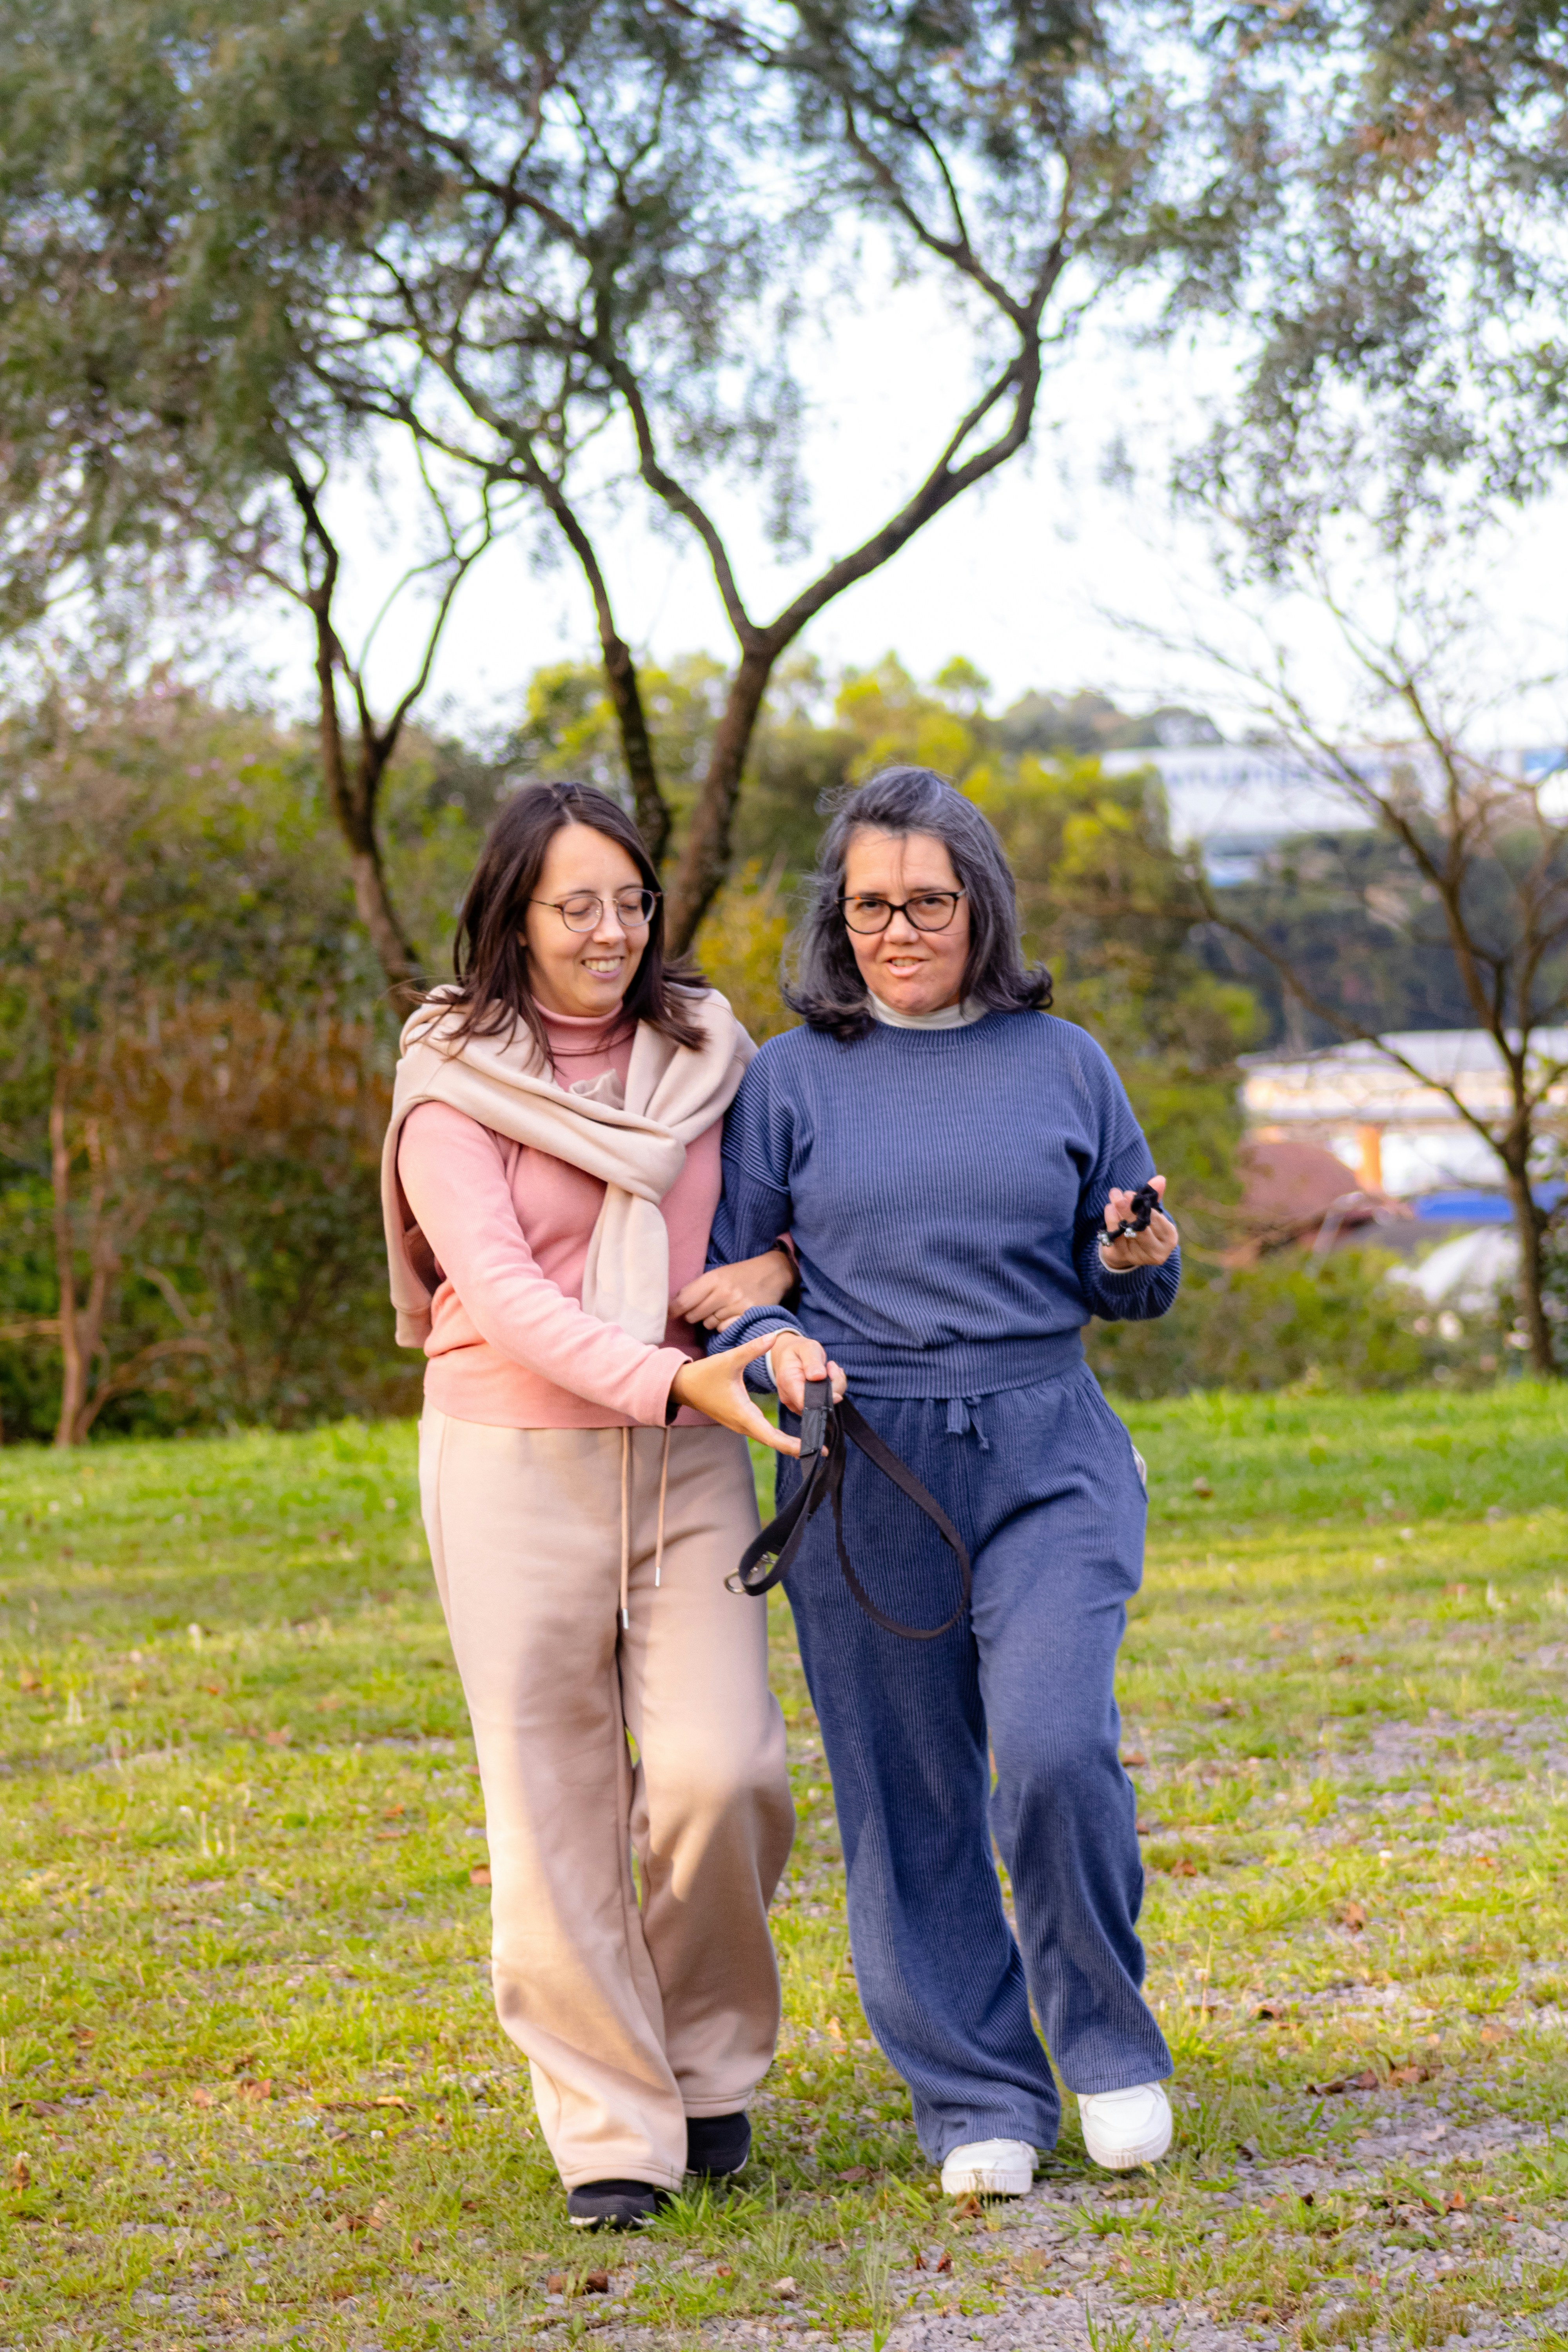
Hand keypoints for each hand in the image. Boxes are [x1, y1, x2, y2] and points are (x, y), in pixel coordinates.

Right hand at [671, 1333, 818, 1457]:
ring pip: (770, 1439)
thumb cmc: (705, 1374)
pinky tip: (795, 1436)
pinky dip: (780, 1437)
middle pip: (775, 1442)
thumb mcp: (729, 1359)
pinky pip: (764, 1434)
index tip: (813, 1448)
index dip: (793, 1444)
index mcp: (744, 1414)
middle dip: (798, 1447)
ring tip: (815, 1443)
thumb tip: (773, 1336)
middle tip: (823, 1450)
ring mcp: (742, 1425)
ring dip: (790, 1443)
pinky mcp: (741, 1421)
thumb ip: (752, 1349)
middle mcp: (744, 1425)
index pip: (772, 1437)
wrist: (684, 1386)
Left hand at [672, 1245, 794, 1331]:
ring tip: (720, 1310)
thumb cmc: (741, 1274)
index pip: (683, 1301)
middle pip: (693, 1315)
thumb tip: (674, 1305)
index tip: (667, 1315)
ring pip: (708, 1324)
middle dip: (693, 1315)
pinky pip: (724, 1330)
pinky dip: (724, 1326)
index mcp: (713, 1278)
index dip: (672, 1310)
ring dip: (709, 1321)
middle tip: (702, 1309)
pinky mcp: (747, 1316)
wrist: (773, 1273)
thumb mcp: (718, 1274)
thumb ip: (697, 1288)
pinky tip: (730, 1316)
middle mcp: (724, 1292)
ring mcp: (736, 1305)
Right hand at [769, 1331, 845, 1420]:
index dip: (824, 1395)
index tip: (834, 1375)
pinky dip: (832, 1390)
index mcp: (787, 1381)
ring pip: (823, 1405)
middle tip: (832, 1366)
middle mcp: (789, 1397)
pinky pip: (823, 1403)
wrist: (788, 1356)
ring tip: (831, 1368)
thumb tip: (819, 1376)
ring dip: (835, 1387)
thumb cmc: (797, 1350)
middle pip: (818, 1404)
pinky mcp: (805, 1405)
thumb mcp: (806, 1347)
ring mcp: (796, 1403)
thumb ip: (812, 1361)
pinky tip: (829, 1376)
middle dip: (833, 1386)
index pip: (805, 1401)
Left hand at [1099, 1173, 1178, 1270]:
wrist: (1128, 1250)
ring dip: (1118, 1213)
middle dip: (1128, 1209)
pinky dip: (1111, 1222)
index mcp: (1169, 1237)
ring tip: (1113, 1199)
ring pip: (1127, 1231)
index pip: (1156, 1219)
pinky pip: (1115, 1238)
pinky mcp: (1123, 1258)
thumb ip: (1155, 1197)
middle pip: (1142, 1227)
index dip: (1143, 1205)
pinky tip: (1109, 1209)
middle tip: (1117, 1193)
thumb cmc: (1144, 1227)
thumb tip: (1160, 1179)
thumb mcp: (1150, 1212)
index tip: (1131, 1194)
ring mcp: (1140, 1257)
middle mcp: (1158, 1250)